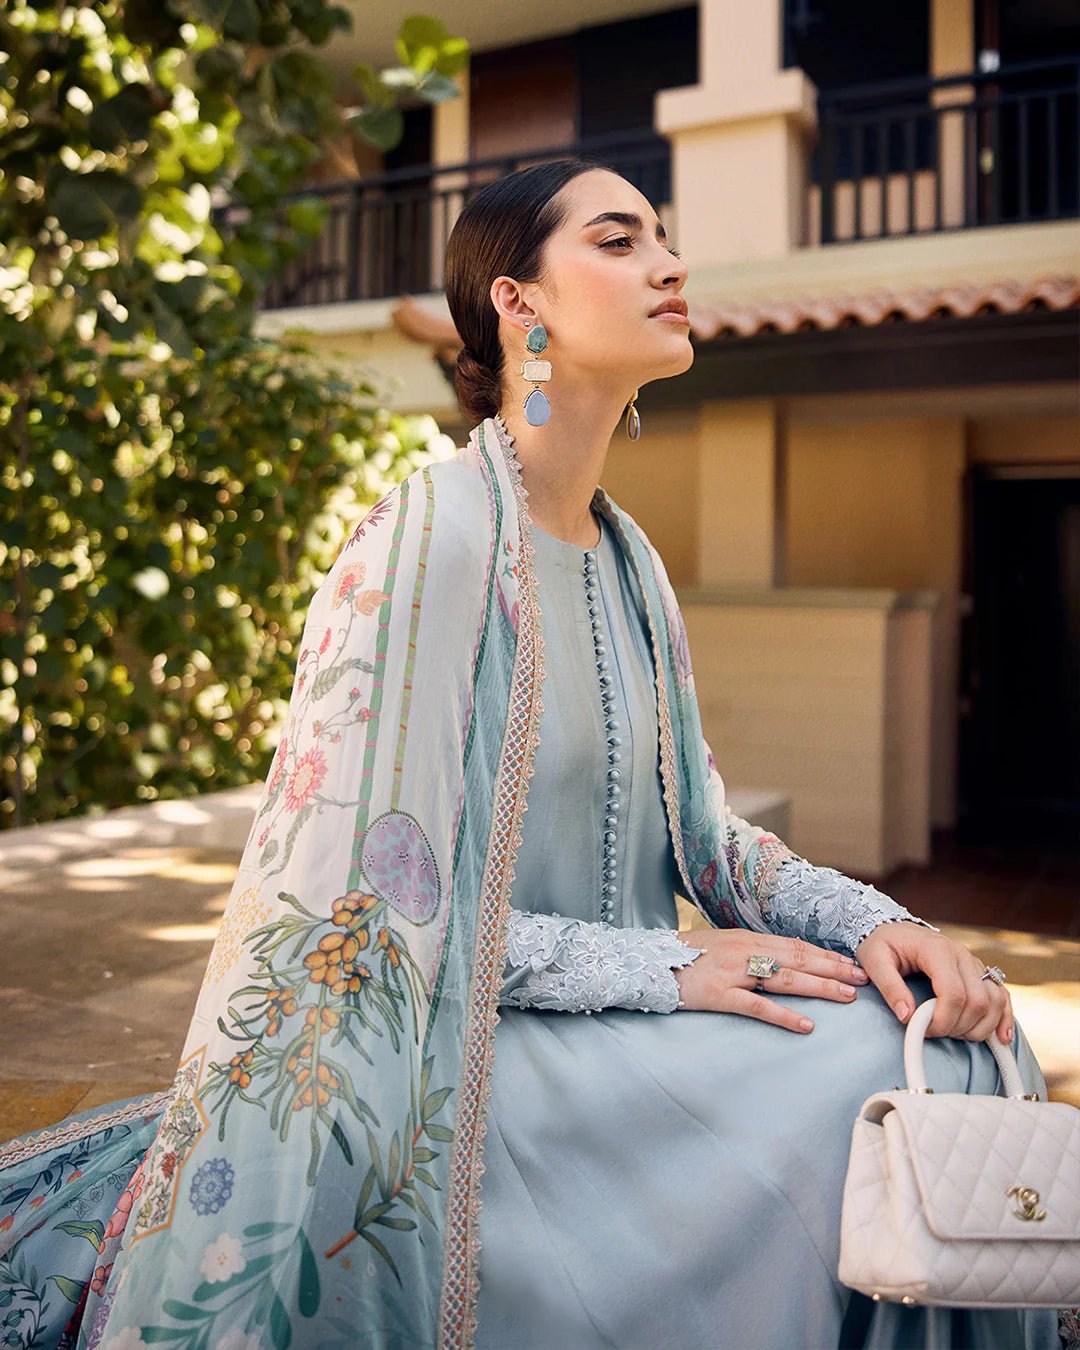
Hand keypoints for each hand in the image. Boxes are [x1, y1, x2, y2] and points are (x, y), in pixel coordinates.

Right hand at [672, 929, 869, 1032]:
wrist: (647, 962)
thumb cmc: (684, 958)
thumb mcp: (721, 947)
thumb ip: (749, 953)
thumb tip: (779, 961)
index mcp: (747, 939)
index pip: (796, 945)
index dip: (826, 954)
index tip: (852, 963)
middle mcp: (745, 951)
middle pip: (798, 959)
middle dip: (834, 968)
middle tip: (863, 978)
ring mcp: (733, 972)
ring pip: (786, 978)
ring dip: (820, 987)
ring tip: (846, 996)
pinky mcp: (720, 995)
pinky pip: (757, 1006)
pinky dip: (784, 1015)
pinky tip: (806, 1025)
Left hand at [854, 921, 1014, 1043]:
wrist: (892, 928)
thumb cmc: (882, 943)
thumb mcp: (874, 960)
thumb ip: (889, 987)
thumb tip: (906, 1016)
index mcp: (937, 950)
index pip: (954, 993)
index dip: (943, 1020)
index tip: (924, 1030)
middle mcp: (962, 954)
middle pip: (978, 1001)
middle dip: (958, 1027)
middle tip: (935, 1032)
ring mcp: (974, 963)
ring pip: (994, 1001)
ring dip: (980, 1027)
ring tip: (954, 1033)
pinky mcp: (979, 973)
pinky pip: (1002, 996)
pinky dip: (1004, 1018)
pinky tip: (1001, 1038)